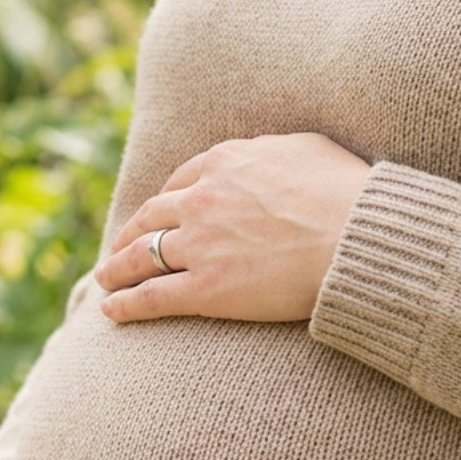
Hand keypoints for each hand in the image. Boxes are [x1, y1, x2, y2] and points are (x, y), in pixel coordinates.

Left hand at [94, 133, 369, 322]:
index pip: (181, 181)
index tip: (159, 214)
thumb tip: (268, 156)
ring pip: (142, 256)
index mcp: (225, 163)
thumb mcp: (307, 148)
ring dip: (118, 268)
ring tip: (106, 279)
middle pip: (152, 217)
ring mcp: (200, 244)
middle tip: (120, 246)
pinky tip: (111, 311)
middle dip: (131, 233)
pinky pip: (153, 296)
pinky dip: (127, 304)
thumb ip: (274, 151)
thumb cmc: (347, 192)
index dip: (165, 199)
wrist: (355, 236)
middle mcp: (202, 200)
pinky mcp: (206, 288)